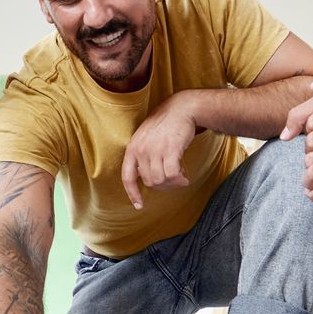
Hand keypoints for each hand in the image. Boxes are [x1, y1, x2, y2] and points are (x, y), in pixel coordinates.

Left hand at [120, 93, 199, 209]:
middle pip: (149, 181)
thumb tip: (148, 178)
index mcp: (132, 148)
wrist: (181, 108)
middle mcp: (141, 150)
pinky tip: (185, 176)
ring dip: (173, 183)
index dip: (133, 193)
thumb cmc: (165, 123)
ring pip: (161, 180)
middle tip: (174, 180)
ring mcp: (155, 150)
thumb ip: (143, 155)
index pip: (127, 177)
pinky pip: (172, 175)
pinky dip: (179, 179)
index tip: (139, 205)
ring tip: (180, 176)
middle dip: (163, 185)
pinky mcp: (170, 150)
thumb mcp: (146, 137)